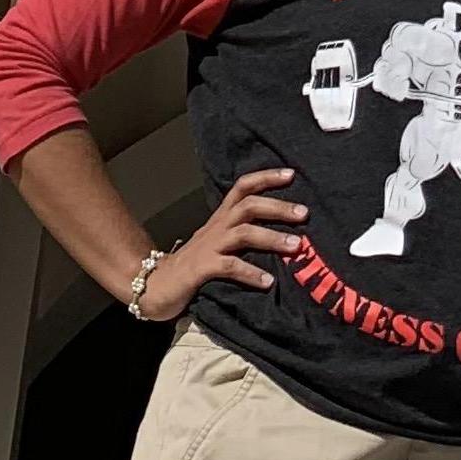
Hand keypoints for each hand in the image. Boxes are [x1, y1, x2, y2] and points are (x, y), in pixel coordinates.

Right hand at [138, 167, 304, 318]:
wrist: (155, 285)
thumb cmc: (193, 265)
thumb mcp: (218, 243)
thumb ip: (241, 235)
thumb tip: (282, 233)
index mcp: (221, 218)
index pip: (243, 187)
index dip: (266, 177)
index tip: (291, 174)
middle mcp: (216, 227)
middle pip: (249, 206)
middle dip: (278, 207)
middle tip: (304, 214)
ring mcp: (208, 246)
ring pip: (244, 233)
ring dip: (272, 238)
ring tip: (297, 247)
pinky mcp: (201, 269)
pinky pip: (229, 266)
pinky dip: (251, 273)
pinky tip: (268, 282)